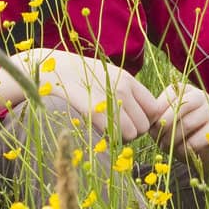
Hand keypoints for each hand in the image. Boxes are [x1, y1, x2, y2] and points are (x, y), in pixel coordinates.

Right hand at [0, 49, 163, 142]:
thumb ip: (129, 93)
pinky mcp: (93, 110)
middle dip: (134, 133)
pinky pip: (113, 135)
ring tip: (107, 132)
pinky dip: (108, 139)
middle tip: (118, 130)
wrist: (53, 69)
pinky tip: (98, 132)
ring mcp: (109, 99)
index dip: (147, 120)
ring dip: (121, 138)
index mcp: (129, 79)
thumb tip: (147, 115)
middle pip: (144, 125)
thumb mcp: (110, 77)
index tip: (134, 122)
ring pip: (131, 134)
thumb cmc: (82, 76)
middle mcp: (123, 88)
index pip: (155, 108)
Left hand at [150, 83, 208, 172]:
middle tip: (159, 140)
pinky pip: (195, 140)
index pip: (169, 95)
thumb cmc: (180, 134)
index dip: (157, 113)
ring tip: (167, 147)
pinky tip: (182, 151)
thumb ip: (157, 117)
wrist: (206, 151)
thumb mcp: (166, 123)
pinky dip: (184, 149)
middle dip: (165, 126)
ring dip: (172, 139)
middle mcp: (201, 96)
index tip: (153, 127)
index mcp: (186, 90)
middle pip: (179, 108)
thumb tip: (150, 120)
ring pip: (187, 124)